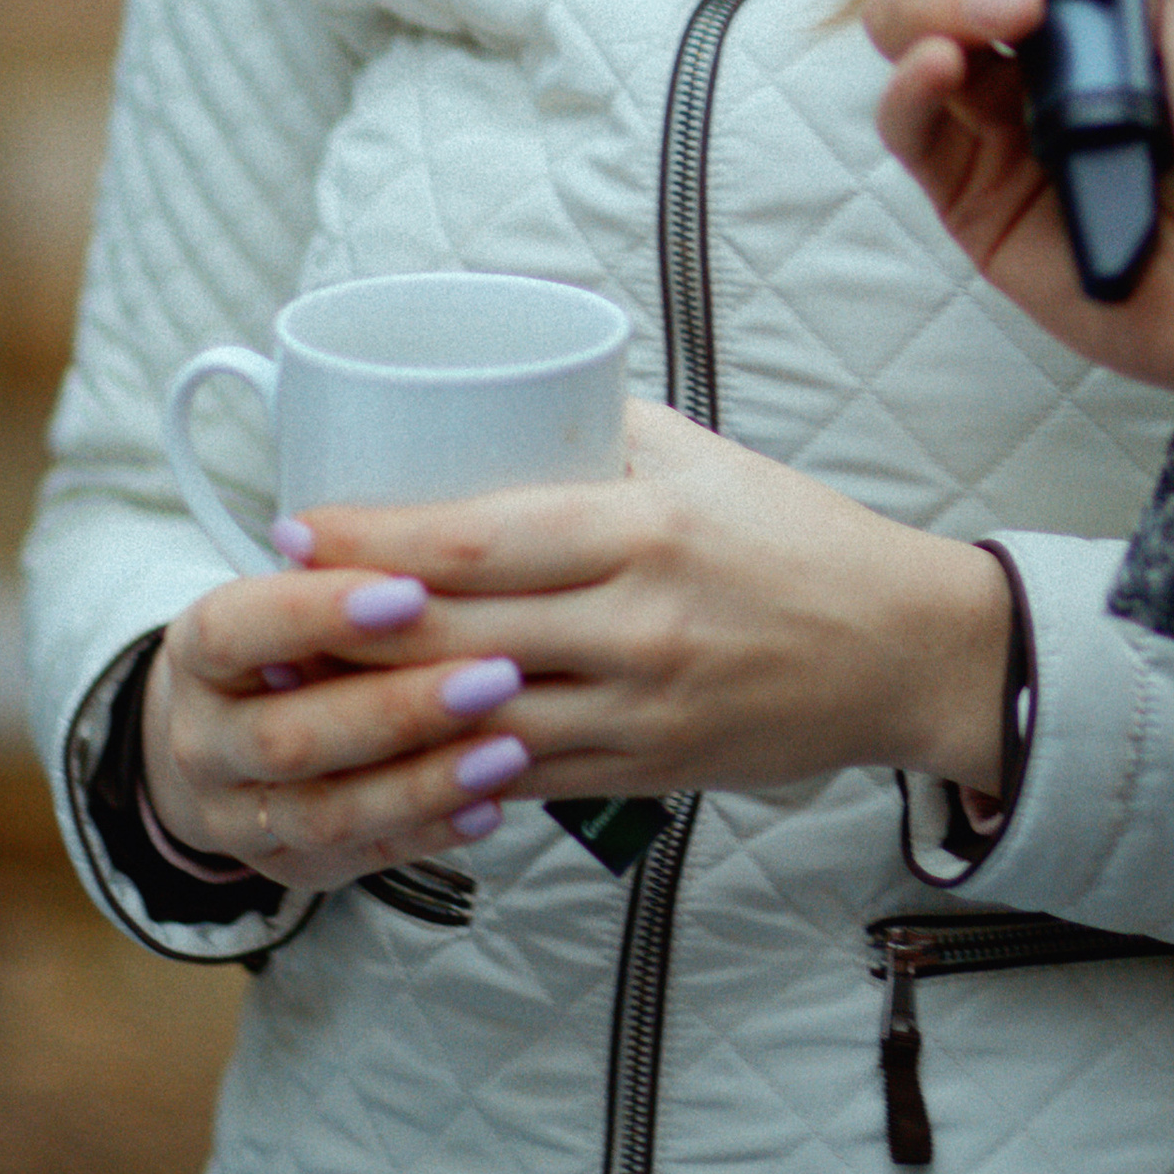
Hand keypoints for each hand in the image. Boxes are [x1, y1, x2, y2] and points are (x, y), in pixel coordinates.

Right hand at [141, 566, 524, 893]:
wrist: (230, 742)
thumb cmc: (289, 645)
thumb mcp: (296, 595)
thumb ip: (346, 577)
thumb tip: (427, 544)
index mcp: (197, 654)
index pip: (238, 632)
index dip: (319, 613)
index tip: (412, 590)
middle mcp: (202, 743)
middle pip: (288, 737)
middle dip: (397, 709)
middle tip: (497, 675)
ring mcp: (238, 818)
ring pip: (327, 812)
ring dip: (425, 782)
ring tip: (510, 748)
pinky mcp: (293, 868)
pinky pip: (365, 858)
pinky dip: (432, 832)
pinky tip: (493, 803)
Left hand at [287, 402, 1012, 807]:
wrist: (906, 648)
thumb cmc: (801, 540)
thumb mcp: (707, 461)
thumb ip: (603, 431)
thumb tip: (498, 395)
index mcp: (647, 528)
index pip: (479, 538)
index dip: (374, 540)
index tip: (298, 525)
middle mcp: (638, 623)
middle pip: (454, 632)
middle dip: (344, 625)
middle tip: (267, 606)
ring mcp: (641, 707)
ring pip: (473, 716)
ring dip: (377, 707)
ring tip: (299, 685)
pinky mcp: (649, 770)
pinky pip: (522, 778)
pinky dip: (449, 766)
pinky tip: (389, 753)